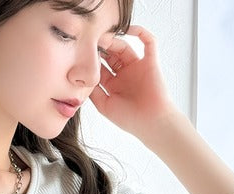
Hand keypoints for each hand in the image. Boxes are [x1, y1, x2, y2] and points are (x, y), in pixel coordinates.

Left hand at [89, 25, 176, 142]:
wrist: (150, 122)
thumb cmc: (129, 118)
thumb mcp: (104, 106)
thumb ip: (93, 92)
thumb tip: (83, 77)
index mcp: (113, 85)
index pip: (100, 67)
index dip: (92, 60)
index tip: (83, 54)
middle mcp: (124, 74)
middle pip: (111, 55)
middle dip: (102, 48)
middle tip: (92, 42)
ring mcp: (137, 68)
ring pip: (125, 47)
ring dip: (115, 41)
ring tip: (104, 38)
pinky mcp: (151, 62)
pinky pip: (149, 42)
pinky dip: (140, 32)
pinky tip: (127, 30)